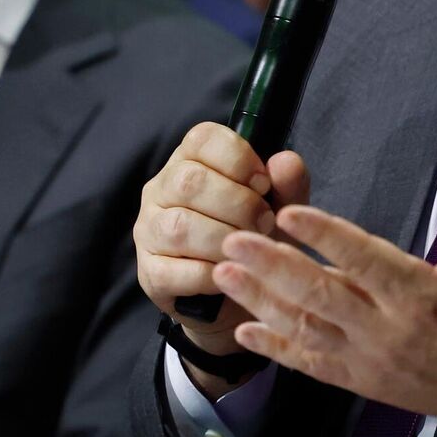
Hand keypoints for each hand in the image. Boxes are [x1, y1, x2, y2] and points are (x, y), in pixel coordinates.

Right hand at [135, 123, 309, 386]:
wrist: (239, 297)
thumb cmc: (255, 239)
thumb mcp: (280, 209)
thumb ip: (287, 185)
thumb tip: (285, 161)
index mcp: (190, 161)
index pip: (202, 139)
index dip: (239, 158)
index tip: (264, 184)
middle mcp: (161, 190)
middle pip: (190, 182)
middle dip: (239, 204)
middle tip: (265, 224)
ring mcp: (150, 231)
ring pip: (180, 227)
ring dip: (225, 240)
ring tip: (250, 251)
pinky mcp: (150, 273)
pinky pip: (176, 271)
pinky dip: (210, 276)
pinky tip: (230, 274)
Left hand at [213, 168, 436, 436]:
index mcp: (423, 295)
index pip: (366, 260)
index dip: (325, 236)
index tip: (288, 213)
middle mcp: (391, 331)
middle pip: (322, 295)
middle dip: (272, 266)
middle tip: (233, 239)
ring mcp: (372, 361)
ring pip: (307, 329)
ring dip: (261, 302)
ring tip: (223, 275)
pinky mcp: (362, 383)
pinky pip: (311, 365)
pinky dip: (276, 349)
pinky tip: (243, 331)